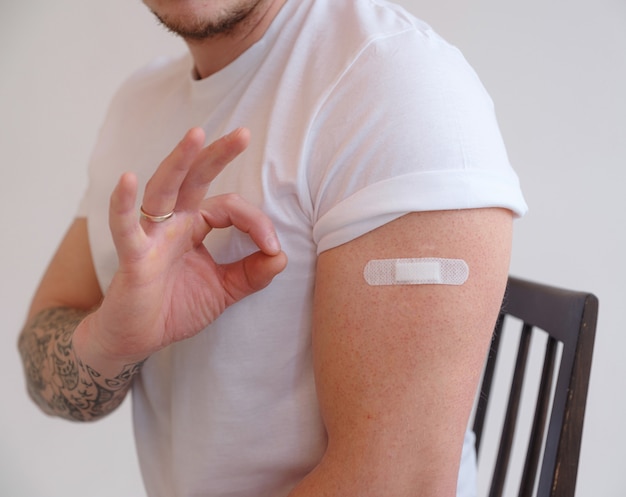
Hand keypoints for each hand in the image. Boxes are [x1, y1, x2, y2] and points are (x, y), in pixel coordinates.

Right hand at [85, 127, 286, 363]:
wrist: (139, 339)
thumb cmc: (175, 308)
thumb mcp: (224, 290)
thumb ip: (252, 274)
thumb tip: (281, 256)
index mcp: (196, 226)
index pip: (230, 208)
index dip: (256, 223)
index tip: (272, 248)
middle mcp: (174, 224)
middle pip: (195, 179)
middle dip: (217, 155)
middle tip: (244, 134)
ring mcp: (151, 236)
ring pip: (163, 190)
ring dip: (179, 162)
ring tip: (197, 135)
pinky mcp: (133, 257)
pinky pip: (126, 227)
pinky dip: (123, 204)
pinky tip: (128, 179)